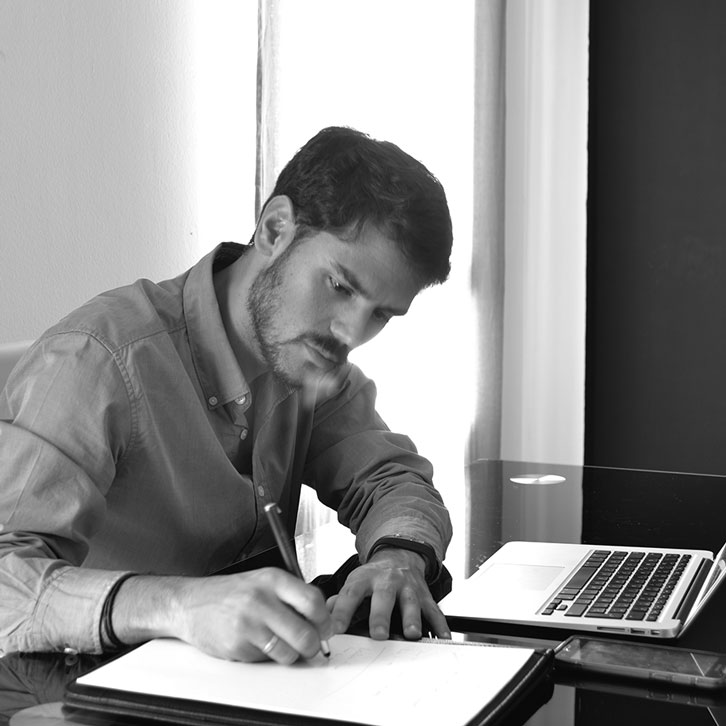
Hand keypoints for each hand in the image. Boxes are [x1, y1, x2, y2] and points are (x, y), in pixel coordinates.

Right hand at [113, 569, 333, 663]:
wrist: (190, 603)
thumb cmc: (230, 593)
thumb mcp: (263, 582)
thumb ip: (291, 596)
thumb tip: (321, 619)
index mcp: (272, 579)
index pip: (313, 601)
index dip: (325, 620)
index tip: (326, 628)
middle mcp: (261, 599)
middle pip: (305, 633)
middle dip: (313, 645)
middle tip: (310, 646)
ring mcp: (248, 623)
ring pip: (288, 652)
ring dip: (290, 655)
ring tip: (280, 644)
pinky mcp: (237, 645)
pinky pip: (265, 659)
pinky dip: (266, 657)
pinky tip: (255, 643)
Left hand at [327, 547, 450, 640]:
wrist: (399, 556)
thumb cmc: (374, 577)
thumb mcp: (354, 581)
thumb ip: (338, 600)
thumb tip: (323, 616)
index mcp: (365, 579)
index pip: (351, 594)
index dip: (342, 611)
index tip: (335, 629)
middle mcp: (387, 581)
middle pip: (384, 597)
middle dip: (381, 616)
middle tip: (378, 634)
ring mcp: (408, 588)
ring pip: (411, 602)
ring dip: (412, 618)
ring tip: (412, 634)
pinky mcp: (425, 596)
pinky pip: (434, 611)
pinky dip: (440, 625)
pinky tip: (441, 637)